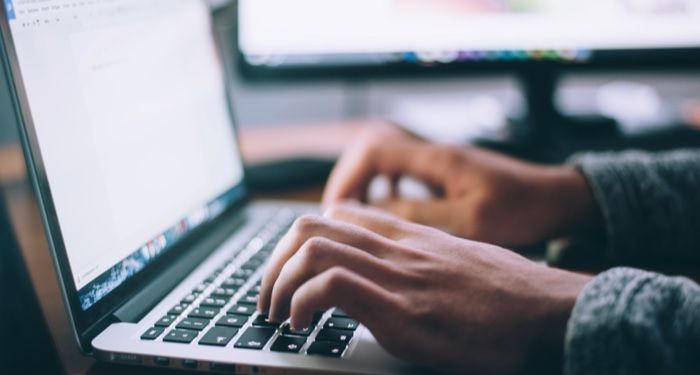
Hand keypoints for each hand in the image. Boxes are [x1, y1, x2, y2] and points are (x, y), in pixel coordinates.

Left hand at [258, 203, 591, 373]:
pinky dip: (302, 303)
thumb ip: (424, 262)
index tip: (292, 271)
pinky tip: (302, 326)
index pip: (339, 214)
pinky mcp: (402, 310)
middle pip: (311, 225)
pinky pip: (331, 286)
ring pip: (312, 248)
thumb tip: (401, 279)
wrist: (554, 313)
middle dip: (274, 262)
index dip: (301, 240)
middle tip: (268, 297)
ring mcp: (398, 275)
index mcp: (410, 237)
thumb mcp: (461, 264)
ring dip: (278, 283)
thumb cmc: (514, 296)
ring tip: (276, 314)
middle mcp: (398, 248)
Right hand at [323, 126, 599, 246]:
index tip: (337, 209)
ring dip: (365, 185)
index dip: (348, 178)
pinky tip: (386, 212)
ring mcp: (439, 162)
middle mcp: (433, 153)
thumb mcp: (470, 220)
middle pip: (371, 151)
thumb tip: (374, 215)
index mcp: (437, 159)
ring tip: (355, 216)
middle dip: (349, 181)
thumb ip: (420, 215)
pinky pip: (401, 173)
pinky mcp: (445, 174)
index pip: (374, 151)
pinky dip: (385, 189)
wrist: (558, 199)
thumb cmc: (522, 209)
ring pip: (384, 161)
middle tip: (338, 215)